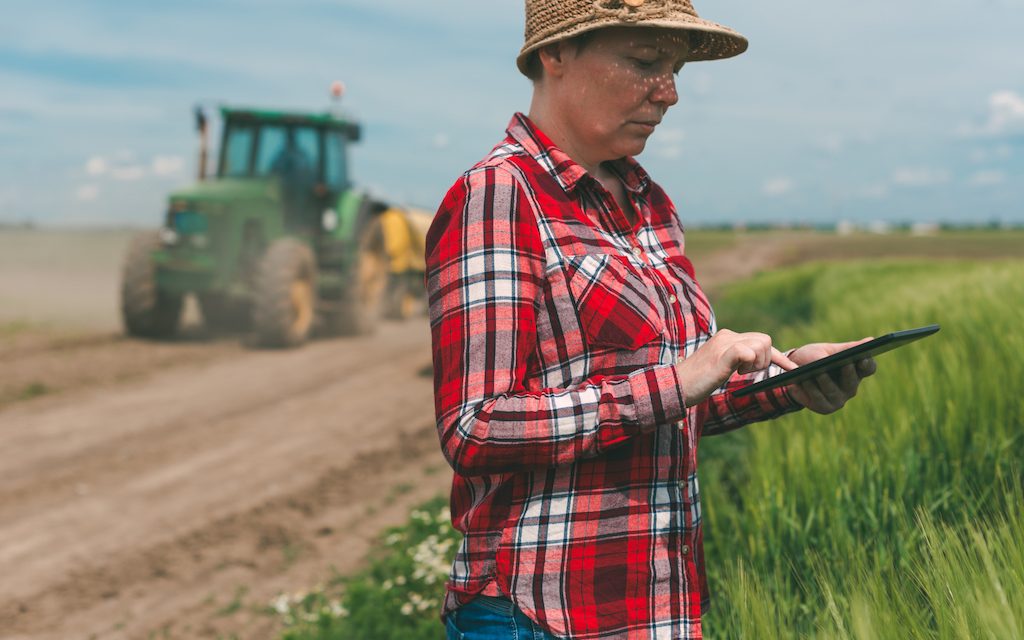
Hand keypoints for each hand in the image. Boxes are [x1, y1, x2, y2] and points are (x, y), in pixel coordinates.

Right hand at [676, 329, 795, 407]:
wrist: (675, 387)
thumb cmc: (696, 382)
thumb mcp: (721, 367)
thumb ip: (737, 360)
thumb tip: (755, 361)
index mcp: (726, 338)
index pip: (759, 341)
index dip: (779, 356)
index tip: (793, 368)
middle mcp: (727, 336)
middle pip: (765, 340)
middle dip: (765, 360)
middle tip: (746, 373)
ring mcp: (725, 343)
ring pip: (761, 344)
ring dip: (757, 364)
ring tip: (738, 373)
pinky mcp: (723, 353)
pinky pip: (749, 352)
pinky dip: (750, 363)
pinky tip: (736, 372)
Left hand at [785, 339, 876, 413]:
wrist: (791, 371)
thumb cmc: (815, 357)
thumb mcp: (828, 349)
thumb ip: (846, 348)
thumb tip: (870, 341)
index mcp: (856, 370)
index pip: (868, 368)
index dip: (868, 363)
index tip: (862, 356)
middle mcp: (850, 387)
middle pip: (852, 381)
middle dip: (848, 373)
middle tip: (844, 363)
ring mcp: (838, 399)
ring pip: (832, 391)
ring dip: (824, 381)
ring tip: (817, 372)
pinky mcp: (825, 407)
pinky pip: (817, 398)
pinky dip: (810, 389)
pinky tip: (803, 381)